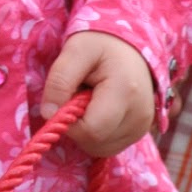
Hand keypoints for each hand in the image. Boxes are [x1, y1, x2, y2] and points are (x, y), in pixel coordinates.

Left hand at [41, 31, 155, 157]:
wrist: (129, 44)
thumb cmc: (101, 43)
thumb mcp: (75, 50)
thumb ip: (59, 80)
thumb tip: (48, 115)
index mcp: (125, 92)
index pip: (91, 130)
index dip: (69, 121)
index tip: (66, 99)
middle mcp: (140, 116)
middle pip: (95, 143)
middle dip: (76, 125)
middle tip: (78, 94)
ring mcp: (143, 127)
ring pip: (101, 148)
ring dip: (86, 130)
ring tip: (90, 99)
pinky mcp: (140, 132)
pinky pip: (109, 145)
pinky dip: (97, 132)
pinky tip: (99, 109)